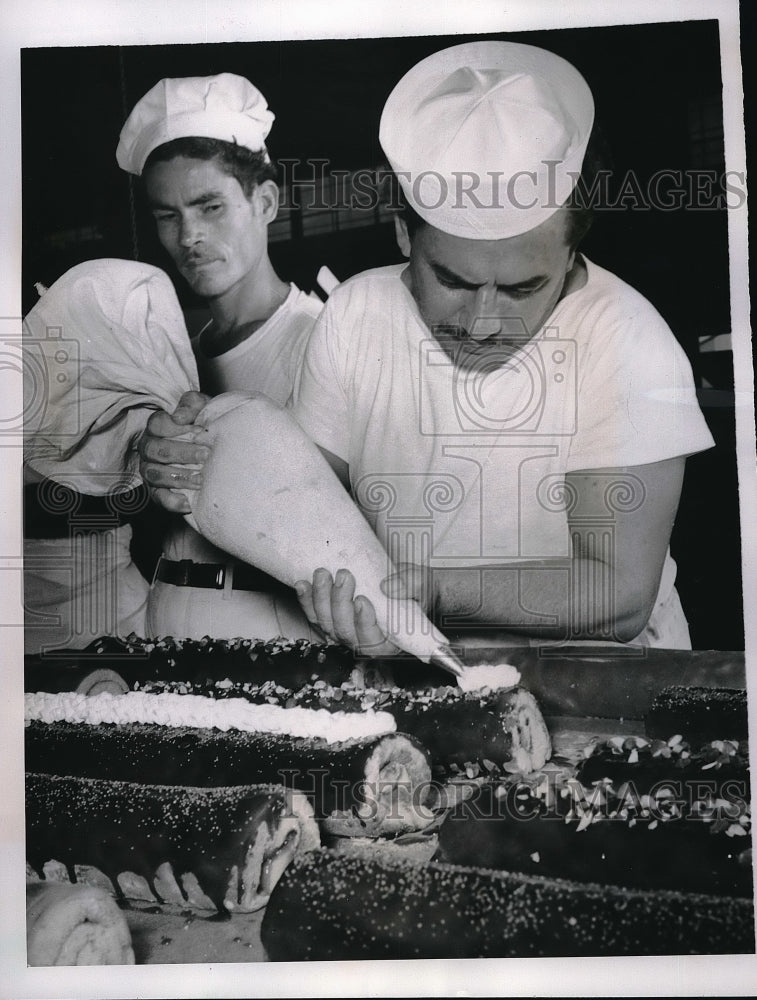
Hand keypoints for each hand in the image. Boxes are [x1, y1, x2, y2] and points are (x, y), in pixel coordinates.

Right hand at [138, 390, 210, 513]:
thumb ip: (191, 405)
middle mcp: (149, 448)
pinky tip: (189, 502)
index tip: (199, 432)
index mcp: (156, 427)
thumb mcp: (201, 407)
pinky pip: (159, 498)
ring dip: (179, 477)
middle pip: (156, 450)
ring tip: (200, 479)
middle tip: (205, 456)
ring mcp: (150, 470)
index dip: (176, 428)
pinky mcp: (157, 491)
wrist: (212, 446)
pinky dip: (172, 501)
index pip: (156, 424)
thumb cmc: (204, 424)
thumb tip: (179, 417)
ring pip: (155, 474)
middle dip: (182, 453)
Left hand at [294, 564, 431, 657]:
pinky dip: (306, 600)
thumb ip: (410, 585)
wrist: (408, 585)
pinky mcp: (332, 618)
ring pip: (326, 624)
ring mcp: (345, 631)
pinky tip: (303, 584)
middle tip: (344, 576)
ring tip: (323, 574)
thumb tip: (387, 587)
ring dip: (320, 598)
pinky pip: (313, 615)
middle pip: (344, 632)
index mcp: (391, 642)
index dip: (364, 624)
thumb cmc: (418, 590)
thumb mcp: (422, 584)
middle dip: (340, 603)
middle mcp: (365, 642)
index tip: (363, 600)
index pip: (372, 642)